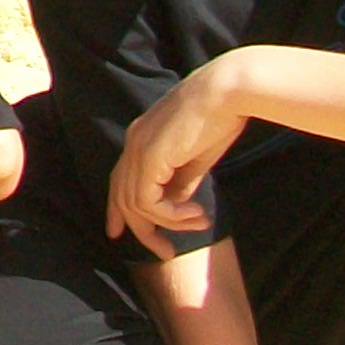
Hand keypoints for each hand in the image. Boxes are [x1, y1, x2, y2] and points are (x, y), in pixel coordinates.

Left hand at [106, 61, 250, 255]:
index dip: (117, 210)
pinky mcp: (149, 157)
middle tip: (165, 253)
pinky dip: (170, 216)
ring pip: (135, 205)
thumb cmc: (220, 119)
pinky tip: (196, 214)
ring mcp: (138, 149)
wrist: (228, 92)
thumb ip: (181, 181)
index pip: (119, 180)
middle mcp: (133, 143)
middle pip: (122, 198)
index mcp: (141, 139)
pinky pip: (147, 202)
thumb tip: (176, 204)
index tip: (120, 234)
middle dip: (141, 230)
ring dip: (169, 224)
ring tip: (199, 222)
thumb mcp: (196, 158)